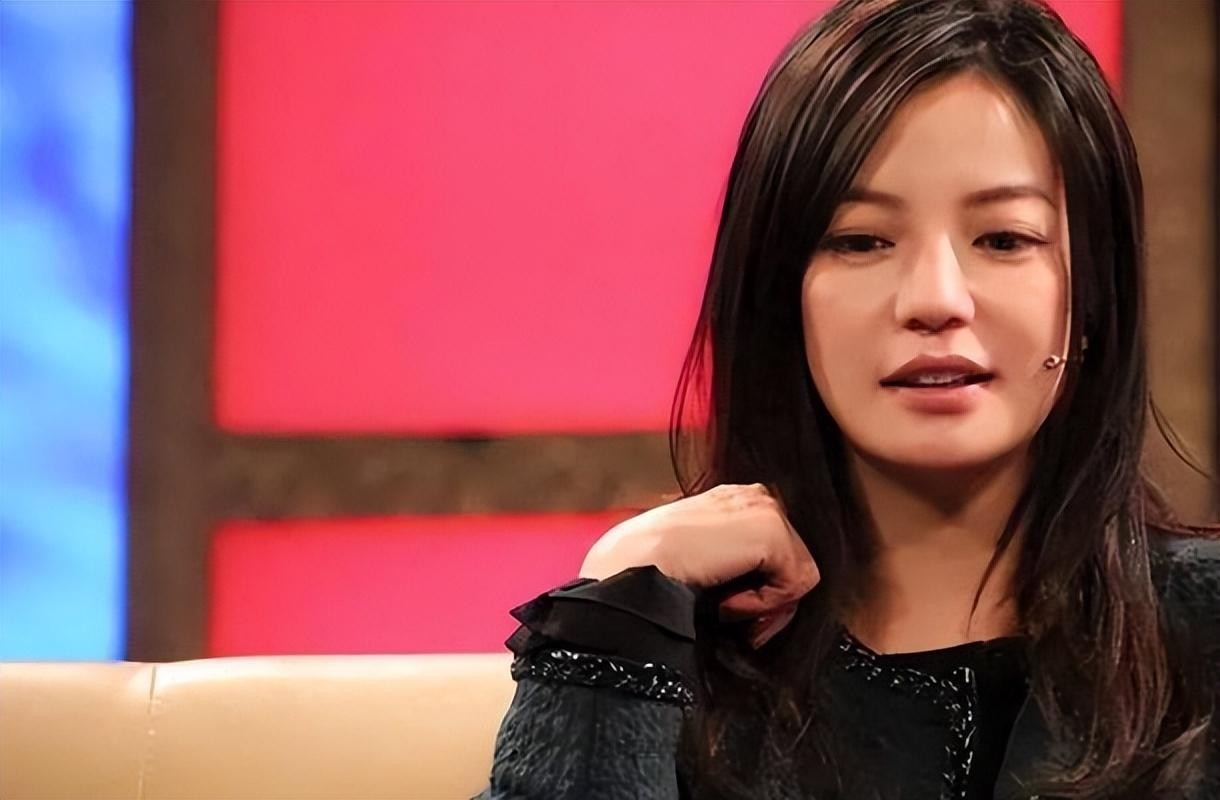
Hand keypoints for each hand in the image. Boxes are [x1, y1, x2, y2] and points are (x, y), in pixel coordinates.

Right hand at [579, 483, 819, 647]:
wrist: (633, 567)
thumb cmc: (652, 568)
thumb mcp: (700, 555)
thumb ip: (732, 559)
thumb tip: (769, 594)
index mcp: (736, 499)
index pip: (775, 552)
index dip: (757, 587)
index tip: (725, 605)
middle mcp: (757, 495)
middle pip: (793, 562)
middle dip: (766, 597)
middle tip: (728, 610)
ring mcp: (767, 509)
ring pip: (798, 576)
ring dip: (761, 601)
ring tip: (722, 601)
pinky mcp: (773, 532)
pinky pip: (794, 587)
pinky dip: (761, 605)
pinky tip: (725, 598)